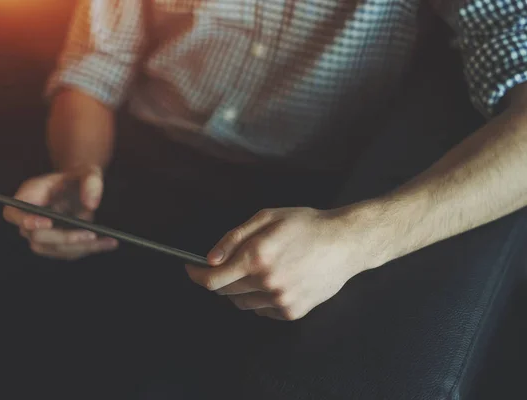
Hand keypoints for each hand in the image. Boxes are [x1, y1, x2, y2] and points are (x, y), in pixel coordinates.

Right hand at [3, 165, 118, 259]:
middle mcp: (29, 220)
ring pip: (54, 249)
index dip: (27, 220)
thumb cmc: (79, 178)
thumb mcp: (89, 172)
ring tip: (107, 241)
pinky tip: (109, 243)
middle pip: (37, 238)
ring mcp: (41, 236)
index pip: (14, 214)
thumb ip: (92, 183)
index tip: (48, 222)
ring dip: (80, 247)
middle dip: (64, 237)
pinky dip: (90, 249)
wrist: (81, 189)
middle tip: (90, 234)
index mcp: (27, 198)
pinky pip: (69, 253)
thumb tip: (91, 205)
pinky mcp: (56, 246)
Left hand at [186, 207, 383, 320]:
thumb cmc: (306, 225)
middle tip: (232, 263)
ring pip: (243, 303)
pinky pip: (263, 311)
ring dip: (242, 289)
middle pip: (225, 292)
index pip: (213, 279)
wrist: (345, 243)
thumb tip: (210, 259)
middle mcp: (267, 282)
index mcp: (257, 257)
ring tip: (261, 269)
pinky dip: (261, 299)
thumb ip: (234, 238)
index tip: (191, 269)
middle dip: (220, 278)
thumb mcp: (267, 217)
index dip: (196, 275)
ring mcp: (280, 300)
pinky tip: (276, 280)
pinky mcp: (293, 312)